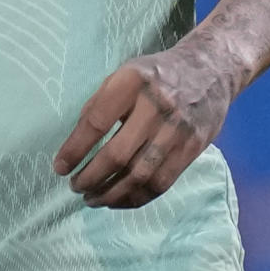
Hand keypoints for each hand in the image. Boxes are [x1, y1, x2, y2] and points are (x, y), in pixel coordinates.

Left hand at [52, 47, 232, 208]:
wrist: (210, 70)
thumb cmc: (156, 74)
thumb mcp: (124, 74)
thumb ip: (101, 104)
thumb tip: (76, 144)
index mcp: (132, 81)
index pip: (97, 121)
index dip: (75, 148)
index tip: (59, 167)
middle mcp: (157, 105)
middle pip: (118, 154)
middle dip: (91, 177)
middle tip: (75, 186)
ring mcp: (177, 130)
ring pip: (139, 175)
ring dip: (111, 194)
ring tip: (92, 199)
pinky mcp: (192, 149)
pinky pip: (161, 184)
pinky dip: (136, 198)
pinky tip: (118, 200)